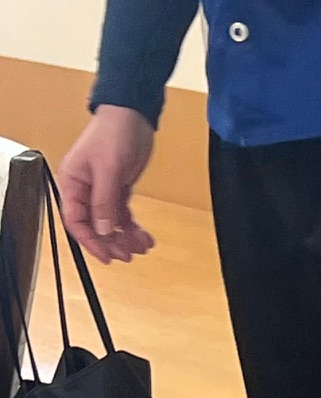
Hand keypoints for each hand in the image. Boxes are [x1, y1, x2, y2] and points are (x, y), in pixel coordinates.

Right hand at [57, 106, 155, 263]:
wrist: (133, 116)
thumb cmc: (114, 133)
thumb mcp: (108, 170)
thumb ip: (104, 202)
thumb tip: (102, 231)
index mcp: (73, 182)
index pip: (75, 221)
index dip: (90, 241)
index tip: (106, 256)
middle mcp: (85, 189)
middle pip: (94, 226)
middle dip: (111, 242)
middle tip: (129, 255)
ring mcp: (102, 190)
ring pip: (110, 224)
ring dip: (126, 238)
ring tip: (143, 245)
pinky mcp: (118, 190)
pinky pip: (123, 216)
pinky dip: (133, 228)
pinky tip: (145, 237)